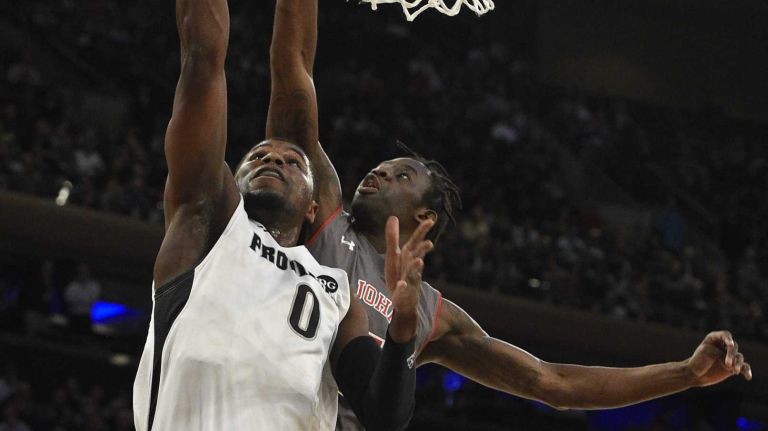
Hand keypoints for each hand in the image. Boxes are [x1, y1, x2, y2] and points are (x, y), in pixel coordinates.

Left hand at [384, 216, 433, 342]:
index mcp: (409, 256)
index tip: (430, 221)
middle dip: (422, 250)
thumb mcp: (393, 255)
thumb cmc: (399, 275)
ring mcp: (410, 281)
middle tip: (429, 243)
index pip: (416, 242)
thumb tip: (393, 216)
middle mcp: (412, 267)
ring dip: (415, 267)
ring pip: (413, 273)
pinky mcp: (404, 294)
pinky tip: (402, 284)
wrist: (403, 302)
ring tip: (418, 261)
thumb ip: (393, 237)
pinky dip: (403, 287)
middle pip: (417, 256)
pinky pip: (404, 290)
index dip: (422, 231)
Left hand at [686, 331, 751, 386]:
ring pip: (739, 357)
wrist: (694, 374)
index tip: (730, 345)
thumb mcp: (705, 352)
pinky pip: (744, 367)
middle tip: (727, 364)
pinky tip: (748, 377)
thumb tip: (733, 361)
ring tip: (735, 370)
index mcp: (715, 338)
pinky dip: (747, 371)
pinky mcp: (733, 367)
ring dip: (738, 363)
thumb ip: (718, 352)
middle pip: (733, 347)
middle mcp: (724, 346)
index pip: (725, 335)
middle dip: (731, 354)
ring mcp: (729, 357)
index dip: (728, 339)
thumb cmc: (697, 361)